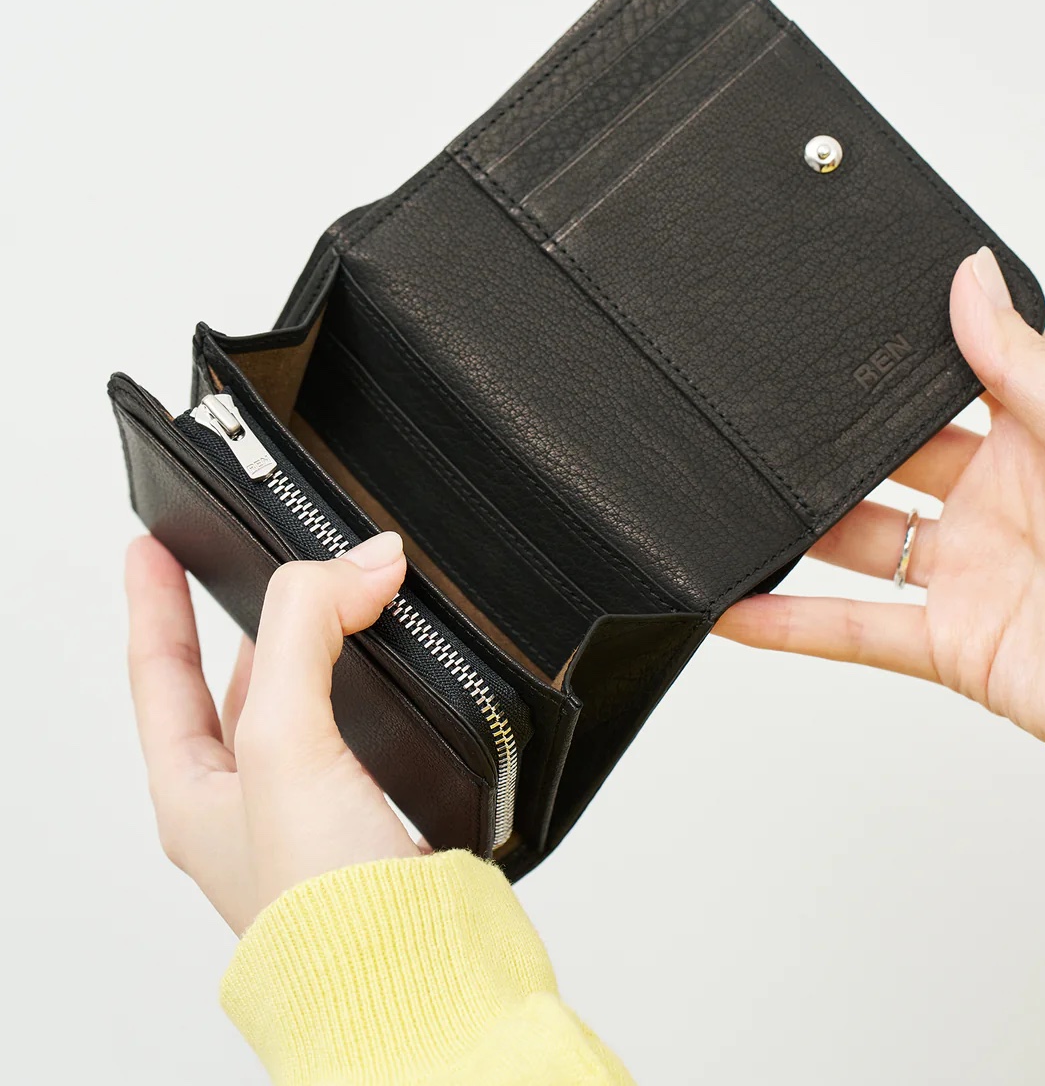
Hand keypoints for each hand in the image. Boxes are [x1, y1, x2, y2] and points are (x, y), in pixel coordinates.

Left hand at [125, 529, 422, 934]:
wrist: (413, 980)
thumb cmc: (326, 909)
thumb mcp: (285, 746)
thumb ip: (308, 636)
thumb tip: (356, 564)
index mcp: (195, 792)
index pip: (159, 674)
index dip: (151, 603)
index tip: (148, 547)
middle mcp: (246, 804)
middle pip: (230, 684)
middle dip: (242, 619)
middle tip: (246, 561)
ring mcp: (309, 813)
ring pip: (302, 704)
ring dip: (315, 646)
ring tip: (330, 597)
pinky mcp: (372, 816)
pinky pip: (358, 728)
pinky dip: (370, 684)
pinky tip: (390, 673)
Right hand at [717, 247, 1044, 777]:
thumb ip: (1026, 365)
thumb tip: (971, 278)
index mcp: (1042, 439)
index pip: (951, 385)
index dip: (896, 365)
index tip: (833, 335)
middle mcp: (1001, 502)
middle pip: (889, 461)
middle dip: (832, 442)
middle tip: (771, 421)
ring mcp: (973, 575)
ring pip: (861, 541)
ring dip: (802, 529)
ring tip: (744, 503)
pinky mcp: (955, 644)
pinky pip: (857, 630)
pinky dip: (793, 626)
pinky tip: (742, 608)